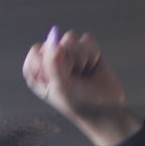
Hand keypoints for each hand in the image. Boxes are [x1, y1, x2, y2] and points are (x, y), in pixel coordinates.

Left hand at [23, 28, 138, 145]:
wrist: (107, 111)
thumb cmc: (79, 104)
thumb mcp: (60, 86)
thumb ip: (52, 61)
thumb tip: (53, 34)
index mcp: (38, 73)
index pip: (36, 52)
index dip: (49, 62)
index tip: (59, 77)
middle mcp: (51, 62)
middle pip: (54, 42)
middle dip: (67, 60)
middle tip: (74, 77)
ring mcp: (69, 54)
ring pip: (71, 37)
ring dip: (80, 56)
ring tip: (84, 72)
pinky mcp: (86, 50)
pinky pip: (87, 39)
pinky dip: (92, 53)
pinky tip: (93, 67)